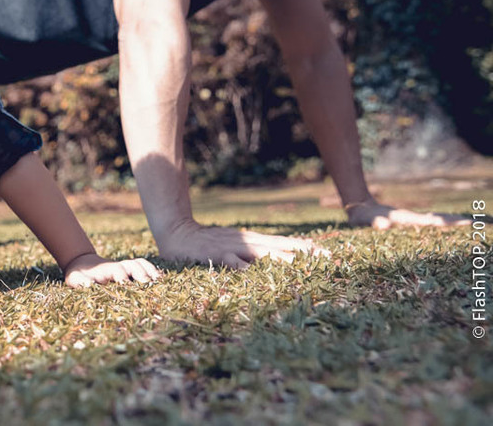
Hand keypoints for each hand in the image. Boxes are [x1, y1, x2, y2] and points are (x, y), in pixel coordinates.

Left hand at [63, 253, 160, 286]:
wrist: (82, 264)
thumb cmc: (78, 275)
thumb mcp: (75, 279)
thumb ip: (81, 281)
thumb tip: (89, 285)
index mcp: (106, 269)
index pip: (118, 271)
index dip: (124, 279)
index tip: (128, 288)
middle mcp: (119, 266)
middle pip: (134, 266)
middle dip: (142, 276)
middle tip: (150, 288)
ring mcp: (126, 266)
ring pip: (141, 264)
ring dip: (151, 273)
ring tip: (161, 285)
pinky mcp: (131, 270)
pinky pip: (144, 266)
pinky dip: (153, 271)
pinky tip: (163, 281)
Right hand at [157, 220, 325, 268]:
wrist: (178, 233)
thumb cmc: (209, 244)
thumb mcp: (235, 245)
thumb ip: (253, 253)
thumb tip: (276, 261)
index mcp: (253, 240)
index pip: (285, 242)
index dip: (306, 248)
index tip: (329, 254)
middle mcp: (247, 241)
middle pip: (280, 247)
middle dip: (303, 253)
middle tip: (327, 260)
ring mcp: (232, 247)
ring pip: (260, 253)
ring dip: (280, 260)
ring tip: (299, 268)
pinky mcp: (216, 254)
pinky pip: (231, 261)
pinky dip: (240, 267)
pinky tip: (249, 274)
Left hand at [346, 199, 470, 229]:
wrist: (359, 206)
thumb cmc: (363, 217)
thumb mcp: (366, 221)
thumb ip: (375, 223)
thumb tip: (385, 225)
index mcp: (407, 219)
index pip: (432, 222)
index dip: (448, 222)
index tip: (466, 222)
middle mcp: (412, 219)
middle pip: (438, 219)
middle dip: (456, 221)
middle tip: (477, 223)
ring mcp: (410, 220)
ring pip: (434, 221)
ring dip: (450, 222)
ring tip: (469, 223)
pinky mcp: (407, 223)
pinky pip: (427, 224)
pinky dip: (440, 224)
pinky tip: (446, 227)